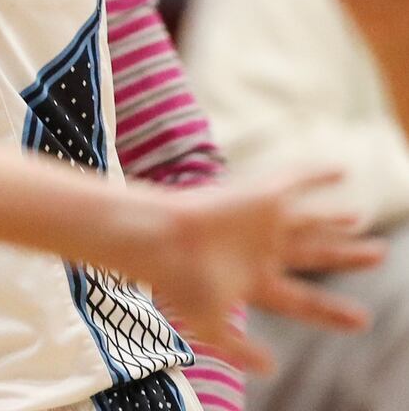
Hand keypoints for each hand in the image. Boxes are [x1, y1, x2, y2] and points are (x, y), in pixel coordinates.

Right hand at [146, 171, 376, 373]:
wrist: (161, 241)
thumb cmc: (180, 284)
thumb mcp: (210, 326)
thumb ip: (240, 348)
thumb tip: (273, 369)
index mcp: (252, 283)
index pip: (303, 301)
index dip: (331, 313)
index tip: (363, 322)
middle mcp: (260, 251)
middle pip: (313, 256)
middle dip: (345, 258)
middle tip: (378, 254)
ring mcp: (260, 223)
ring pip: (308, 222)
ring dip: (334, 220)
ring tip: (359, 219)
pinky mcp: (259, 197)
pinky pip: (294, 182)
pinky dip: (317, 176)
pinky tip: (343, 171)